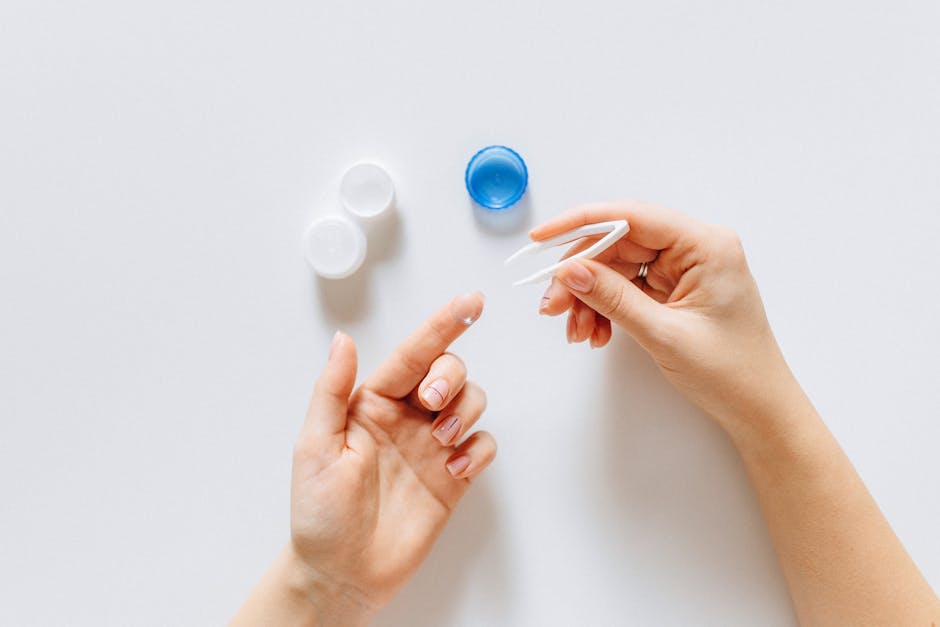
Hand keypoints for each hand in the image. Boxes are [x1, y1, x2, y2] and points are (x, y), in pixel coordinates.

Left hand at [287, 292, 495, 622]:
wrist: (342, 573)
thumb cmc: (319, 513)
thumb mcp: (314, 446)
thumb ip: (332, 390)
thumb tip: (343, 341)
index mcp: (372, 403)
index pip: (413, 353)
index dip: (443, 324)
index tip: (470, 303)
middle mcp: (406, 418)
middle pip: (449, 370)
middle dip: (450, 375)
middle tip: (433, 403)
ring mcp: (431, 446)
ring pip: (472, 401)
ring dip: (466, 410)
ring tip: (443, 440)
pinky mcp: (452, 477)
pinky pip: (481, 446)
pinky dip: (476, 450)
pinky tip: (453, 469)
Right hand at [535, 200, 794, 429]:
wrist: (758, 409)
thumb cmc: (730, 372)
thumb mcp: (664, 333)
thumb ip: (613, 297)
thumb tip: (570, 270)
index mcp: (705, 245)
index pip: (631, 216)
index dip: (581, 223)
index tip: (541, 239)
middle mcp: (695, 248)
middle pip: (618, 243)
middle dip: (581, 275)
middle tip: (553, 306)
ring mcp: (684, 268)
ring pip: (618, 267)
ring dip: (590, 298)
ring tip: (578, 331)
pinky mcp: (675, 289)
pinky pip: (627, 287)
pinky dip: (606, 308)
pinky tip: (596, 332)